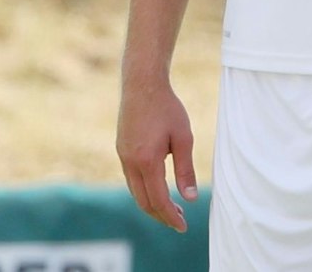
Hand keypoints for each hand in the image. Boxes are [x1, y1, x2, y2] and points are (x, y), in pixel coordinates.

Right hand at [117, 78, 197, 232]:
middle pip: (143, 201)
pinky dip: (144, 190)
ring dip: (152, 203)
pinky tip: (157, 187)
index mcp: (147, 161)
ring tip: (171, 207)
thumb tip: (190, 198)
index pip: (159, 200)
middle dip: (161, 215)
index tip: (183, 227)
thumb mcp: (183, 138)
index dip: (171, 217)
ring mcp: (123, 156)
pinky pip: (131, 179)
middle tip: (179, 221)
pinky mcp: (121, 149)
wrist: (142, 84)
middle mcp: (130, 162)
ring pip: (135, 191)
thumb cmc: (167, 108)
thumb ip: (186, 170)